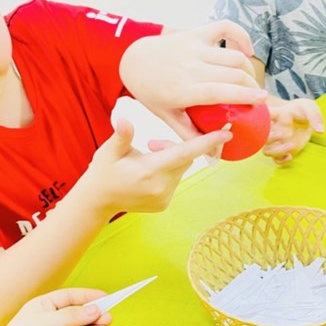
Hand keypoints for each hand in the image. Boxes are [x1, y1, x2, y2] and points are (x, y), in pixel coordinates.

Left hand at [0, 288, 111, 325]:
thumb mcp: (46, 322)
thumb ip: (72, 316)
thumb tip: (95, 310)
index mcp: (45, 306)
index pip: (71, 297)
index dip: (88, 297)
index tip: (106, 298)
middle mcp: (51, 320)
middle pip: (79, 315)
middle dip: (94, 317)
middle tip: (108, 319)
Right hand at [83, 118, 232, 216]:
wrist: (98, 201)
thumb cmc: (104, 171)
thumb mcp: (108, 151)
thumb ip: (122, 136)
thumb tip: (125, 121)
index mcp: (149, 171)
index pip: (184, 153)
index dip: (206, 142)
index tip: (227, 132)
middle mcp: (161, 187)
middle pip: (184, 159)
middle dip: (174, 148)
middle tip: (152, 144)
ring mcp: (164, 198)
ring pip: (181, 170)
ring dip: (171, 160)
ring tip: (149, 157)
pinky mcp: (164, 204)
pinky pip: (175, 181)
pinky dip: (169, 172)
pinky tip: (149, 174)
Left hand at [119, 21, 266, 139]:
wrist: (133, 61)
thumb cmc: (151, 92)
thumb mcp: (167, 116)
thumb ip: (191, 134)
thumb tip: (215, 153)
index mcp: (183, 90)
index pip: (221, 92)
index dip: (245, 96)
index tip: (262, 101)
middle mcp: (191, 66)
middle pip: (234, 74)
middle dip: (251, 86)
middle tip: (256, 96)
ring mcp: (193, 48)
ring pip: (234, 55)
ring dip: (248, 69)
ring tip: (249, 81)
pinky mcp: (195, 33)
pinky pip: (225, 28)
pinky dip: (241, 36)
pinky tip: (246, 50)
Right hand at [262, 99, 323, 164]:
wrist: (302, 118)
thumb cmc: (303, 111)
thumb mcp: (310, 108)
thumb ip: (314, 117)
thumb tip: (320, 130)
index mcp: (275, 115)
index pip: (262, 115)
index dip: (259, 118)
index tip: (268, 120)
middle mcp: (272, 129)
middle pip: (260, 136)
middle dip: (267, 137)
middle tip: (280, 134)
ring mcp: (276, 141)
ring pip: (266, 150)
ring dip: (276, 150)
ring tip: (291, 145)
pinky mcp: (282, 150)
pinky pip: (275, 159)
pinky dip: (280, 160)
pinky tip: (290, 156)